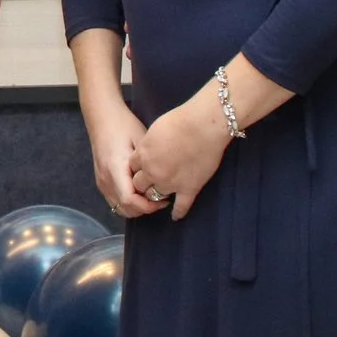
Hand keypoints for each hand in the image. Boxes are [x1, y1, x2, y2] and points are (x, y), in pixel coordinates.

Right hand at [85, 99, 158, 219]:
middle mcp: (105, 180)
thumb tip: (160, 184)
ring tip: (151, 196)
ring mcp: (101, 182)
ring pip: (119, 208)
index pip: (130, 200)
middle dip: (144, 209)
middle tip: (161, 199)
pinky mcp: (101, 181)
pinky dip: (128, 203)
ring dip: (136, 208)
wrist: (102, 117)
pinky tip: (139, 192)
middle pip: (125, 209)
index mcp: (115, 169)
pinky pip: (114, 201)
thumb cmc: (124, 126)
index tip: (164, 199)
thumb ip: (148, 165)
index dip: (148, 206)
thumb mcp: (141, 142)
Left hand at [129, 96, 234, 221]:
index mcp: (143, 155)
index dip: (138, 168)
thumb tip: (149, 149)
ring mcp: (170, 183)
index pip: (133, 167)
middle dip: (143, 184)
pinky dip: (178, 212)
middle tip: (150, 182)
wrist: (203, 126)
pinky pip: (181, 206)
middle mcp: (152, 172)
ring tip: (161, 197)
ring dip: (157, 196)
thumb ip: (149, 144)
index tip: (143, 167)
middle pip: (140, 185)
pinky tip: (176, 216)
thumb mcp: (155, 129)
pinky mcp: (189, 188)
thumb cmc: (180, 120)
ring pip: (156, 197)